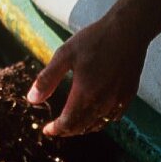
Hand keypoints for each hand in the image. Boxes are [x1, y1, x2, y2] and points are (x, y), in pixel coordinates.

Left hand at [25, 11, 146, 135]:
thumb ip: (47, 79)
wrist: (128, 31)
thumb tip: (32, 100)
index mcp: (85, 93)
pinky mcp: (129, 95)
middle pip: (83, 127)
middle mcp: (104, 102)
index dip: (56, 130)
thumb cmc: (94, 40)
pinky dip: (101, 121)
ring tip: (72, 124)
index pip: (68, 122)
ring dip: (83, 127)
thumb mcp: (64, 55)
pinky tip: (95, 114)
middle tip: (57, 128)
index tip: (47, 130)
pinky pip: (113, 117)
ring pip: (99, 124)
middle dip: (68, 130)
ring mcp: (119, 100)